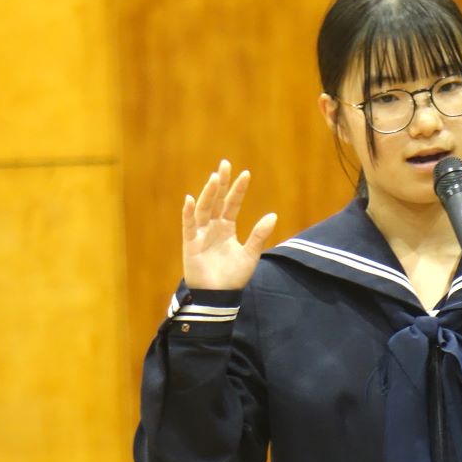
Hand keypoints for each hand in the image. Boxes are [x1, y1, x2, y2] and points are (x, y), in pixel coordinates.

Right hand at [182, 160, 276, 290]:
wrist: (219, 297)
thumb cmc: (233, 278)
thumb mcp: (251, 255)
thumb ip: (259, 235)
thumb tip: (273, 215)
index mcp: (227, 228)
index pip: (232, 204)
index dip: (238, 189)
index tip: (246, 173)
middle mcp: (213, 227)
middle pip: (216, 200)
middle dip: (221, 183)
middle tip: (225, 163)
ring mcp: (200, 234)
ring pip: (204, 209)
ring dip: (209, 193)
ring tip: (215, 177)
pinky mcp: (190, 244)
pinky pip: (188, 225)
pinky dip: (189, 213)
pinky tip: (190, 199)